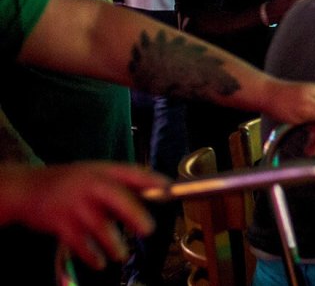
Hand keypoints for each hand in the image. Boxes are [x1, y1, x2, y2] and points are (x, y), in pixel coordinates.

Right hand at [2, 163, 166, 269]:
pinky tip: (99, 261)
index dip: (151, 181)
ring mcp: (75, 205)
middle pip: (117, 198)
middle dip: (134, 214)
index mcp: (102, 171)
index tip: (169, 190)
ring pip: (100, 226)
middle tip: (148, 230)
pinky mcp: (61, 224)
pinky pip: (80, 243)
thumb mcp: (95, 173)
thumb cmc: (71, 182)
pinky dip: (91, 255)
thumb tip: (157, 193)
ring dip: (114, 244)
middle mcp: (90, 186)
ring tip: (121, 254)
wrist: (28, 189)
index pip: (132, 173)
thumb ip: (121, 183)